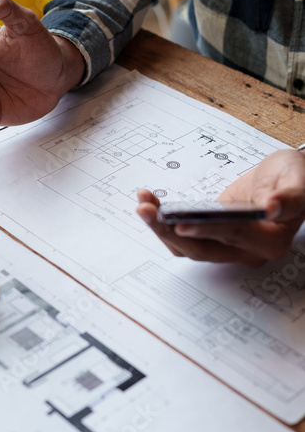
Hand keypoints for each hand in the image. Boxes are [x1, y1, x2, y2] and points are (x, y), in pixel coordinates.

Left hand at [136, 149, 304, 265]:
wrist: (287, 183)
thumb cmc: (295, 180)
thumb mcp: (298, 180)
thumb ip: (290, 196)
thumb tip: (273, 207)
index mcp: (270, 240)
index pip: (233, 236)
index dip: (205, 230)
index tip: (179, 223)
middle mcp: (247, 251)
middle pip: (202, 249)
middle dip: (169, 230)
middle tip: (145, 209)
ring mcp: (227, 247)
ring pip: (187, 247)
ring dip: (160, 227)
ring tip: (142, 202)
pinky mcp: (211, 238)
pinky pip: (183, 238)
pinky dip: (164, 223)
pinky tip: (150, 202)